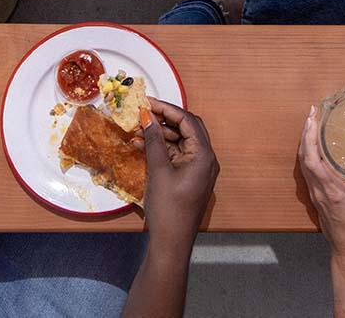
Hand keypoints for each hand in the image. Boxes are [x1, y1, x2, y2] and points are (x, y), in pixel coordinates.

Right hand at [140, 99, 218, 248]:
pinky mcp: (190, 178)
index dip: (167, 109)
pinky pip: (178, 156)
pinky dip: (163, 149)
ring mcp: (199, 169)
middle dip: (165, 119)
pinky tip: (143, 145)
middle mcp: (206, 159)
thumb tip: (147, 118)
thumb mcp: (158, 170)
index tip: (146, 102)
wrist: (172, 242)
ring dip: (161, 135)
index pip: (188, 121)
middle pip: (187, 128)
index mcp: (204, 155)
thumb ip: (154, 141)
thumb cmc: (168, 208)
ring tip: (138, 130)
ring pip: (181, 142)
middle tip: (144, 113)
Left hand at [298, 106, 344, 261]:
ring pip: (303, 165)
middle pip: (303, 157)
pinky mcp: (316, 199)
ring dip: (305, 144)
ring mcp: (315, 195)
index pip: (312, 157)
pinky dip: (308, 157)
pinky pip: (307, 173)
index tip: (313, 117)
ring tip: (312, 126)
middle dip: (305, 133)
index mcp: (332, 188)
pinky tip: (316, 149)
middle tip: (313, 114)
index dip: (309, 136)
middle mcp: (319, 190)